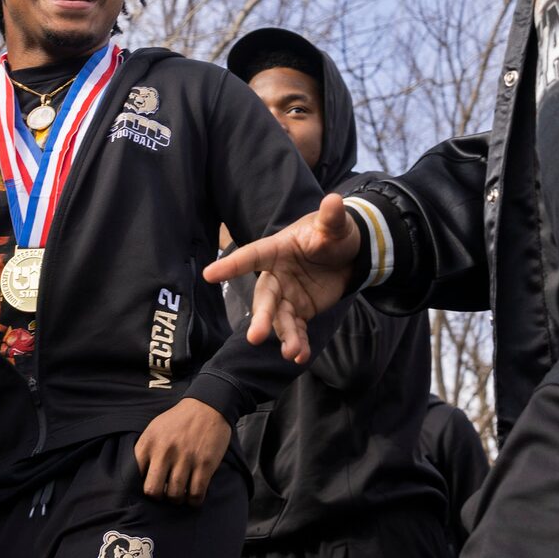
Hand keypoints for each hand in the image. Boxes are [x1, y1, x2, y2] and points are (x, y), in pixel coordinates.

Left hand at [135, 397, 229, 504]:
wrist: (208, 405)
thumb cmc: (179, 420)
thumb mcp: (155, 429)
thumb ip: (145, 450)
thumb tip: (138, 476)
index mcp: (149, 442)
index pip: (134, 475)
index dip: (141, 484)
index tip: (149, 484)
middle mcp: (165, 451)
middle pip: (153, 491)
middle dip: (158, 497)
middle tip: (164, 493)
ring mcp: (186, 458)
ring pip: (175, 495)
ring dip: (177, 500)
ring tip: (180, 495)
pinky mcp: (205, 464)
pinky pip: (196, 493)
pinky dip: (194, 501)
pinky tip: (194, 497)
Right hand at [204, 192, 360, 363]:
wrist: (349, 255)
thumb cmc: (333, 234)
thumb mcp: (334, 225)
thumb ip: (331, 218)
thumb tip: (334, 201)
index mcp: (277, 250)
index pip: (251, 257)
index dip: (231, 265)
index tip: (209, 274)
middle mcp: (277, 276)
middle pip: (265, 298)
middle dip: (262, 317)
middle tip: (255, 337)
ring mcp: (287, 296)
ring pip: (280, 319)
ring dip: (285, 336)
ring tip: (292, 352)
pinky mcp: (300, 311)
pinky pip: (296, 329)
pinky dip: (299, 343)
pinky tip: (301, 356)